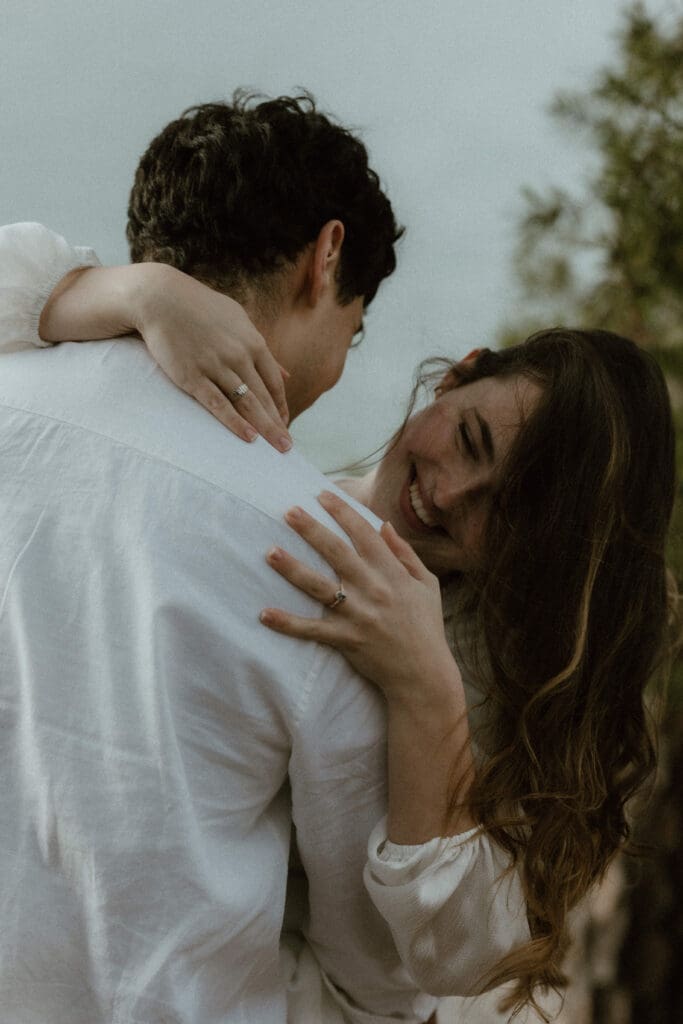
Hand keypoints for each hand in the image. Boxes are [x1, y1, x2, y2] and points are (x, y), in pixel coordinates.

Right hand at [41, 263, 291, 450]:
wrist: (159, 298)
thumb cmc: (200, 308)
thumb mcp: (238, 320)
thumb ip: (261, 348)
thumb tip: (285, 373)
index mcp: (252, 342)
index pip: (274, 382)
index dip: (281, 405)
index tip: (285, 424)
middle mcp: (238, 356)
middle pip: (264, 397)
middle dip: (278, 424)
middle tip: (287, 448)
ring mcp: (216, 366)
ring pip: (246, 403)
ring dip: (264, 428)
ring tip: (276, 449)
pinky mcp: (192, 376)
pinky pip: (218, 404)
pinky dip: (234, 422)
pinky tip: (248, 438)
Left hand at [260, 490, 458, 706]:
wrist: (424, 674)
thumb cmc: (426, 626)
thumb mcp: (427, 585)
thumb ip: (405, 554)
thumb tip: (384, 525)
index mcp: (392, 573)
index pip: (364, 534)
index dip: (343, 512)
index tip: (321, 494)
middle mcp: (373, 590)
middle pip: (336, 553)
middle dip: (311, 530)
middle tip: (288, 511)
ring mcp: (357, 615)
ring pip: (319, 587)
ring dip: (293, 569)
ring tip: (270, 552)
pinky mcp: (345, 639)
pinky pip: (312, 630)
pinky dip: (288, 623)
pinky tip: (264, 614)